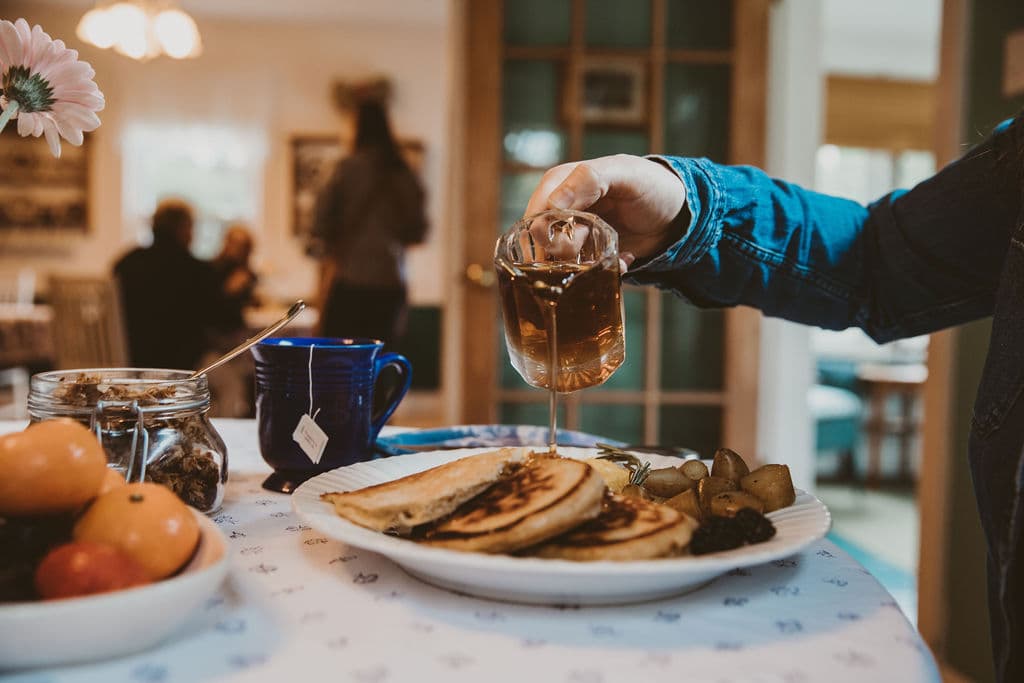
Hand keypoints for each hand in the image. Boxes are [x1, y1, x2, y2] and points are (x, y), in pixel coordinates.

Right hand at [524, 154, 687, 264]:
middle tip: (596, 242)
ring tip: (613, 253)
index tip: (578, 236)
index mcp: (558, 184)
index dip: (549, 234)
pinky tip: (622, 261)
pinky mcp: (586, 255)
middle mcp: (558, 211)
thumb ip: (588, 179)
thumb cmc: (651, 185)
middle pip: (543, 245)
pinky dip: (600, 273)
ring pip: (559, 263)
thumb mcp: (624, 173)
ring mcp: (572, 235)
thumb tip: (552, 203)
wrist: (675, 213)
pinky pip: (579, 273)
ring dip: (585, 266)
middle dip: (569, 252)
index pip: (534, 217)